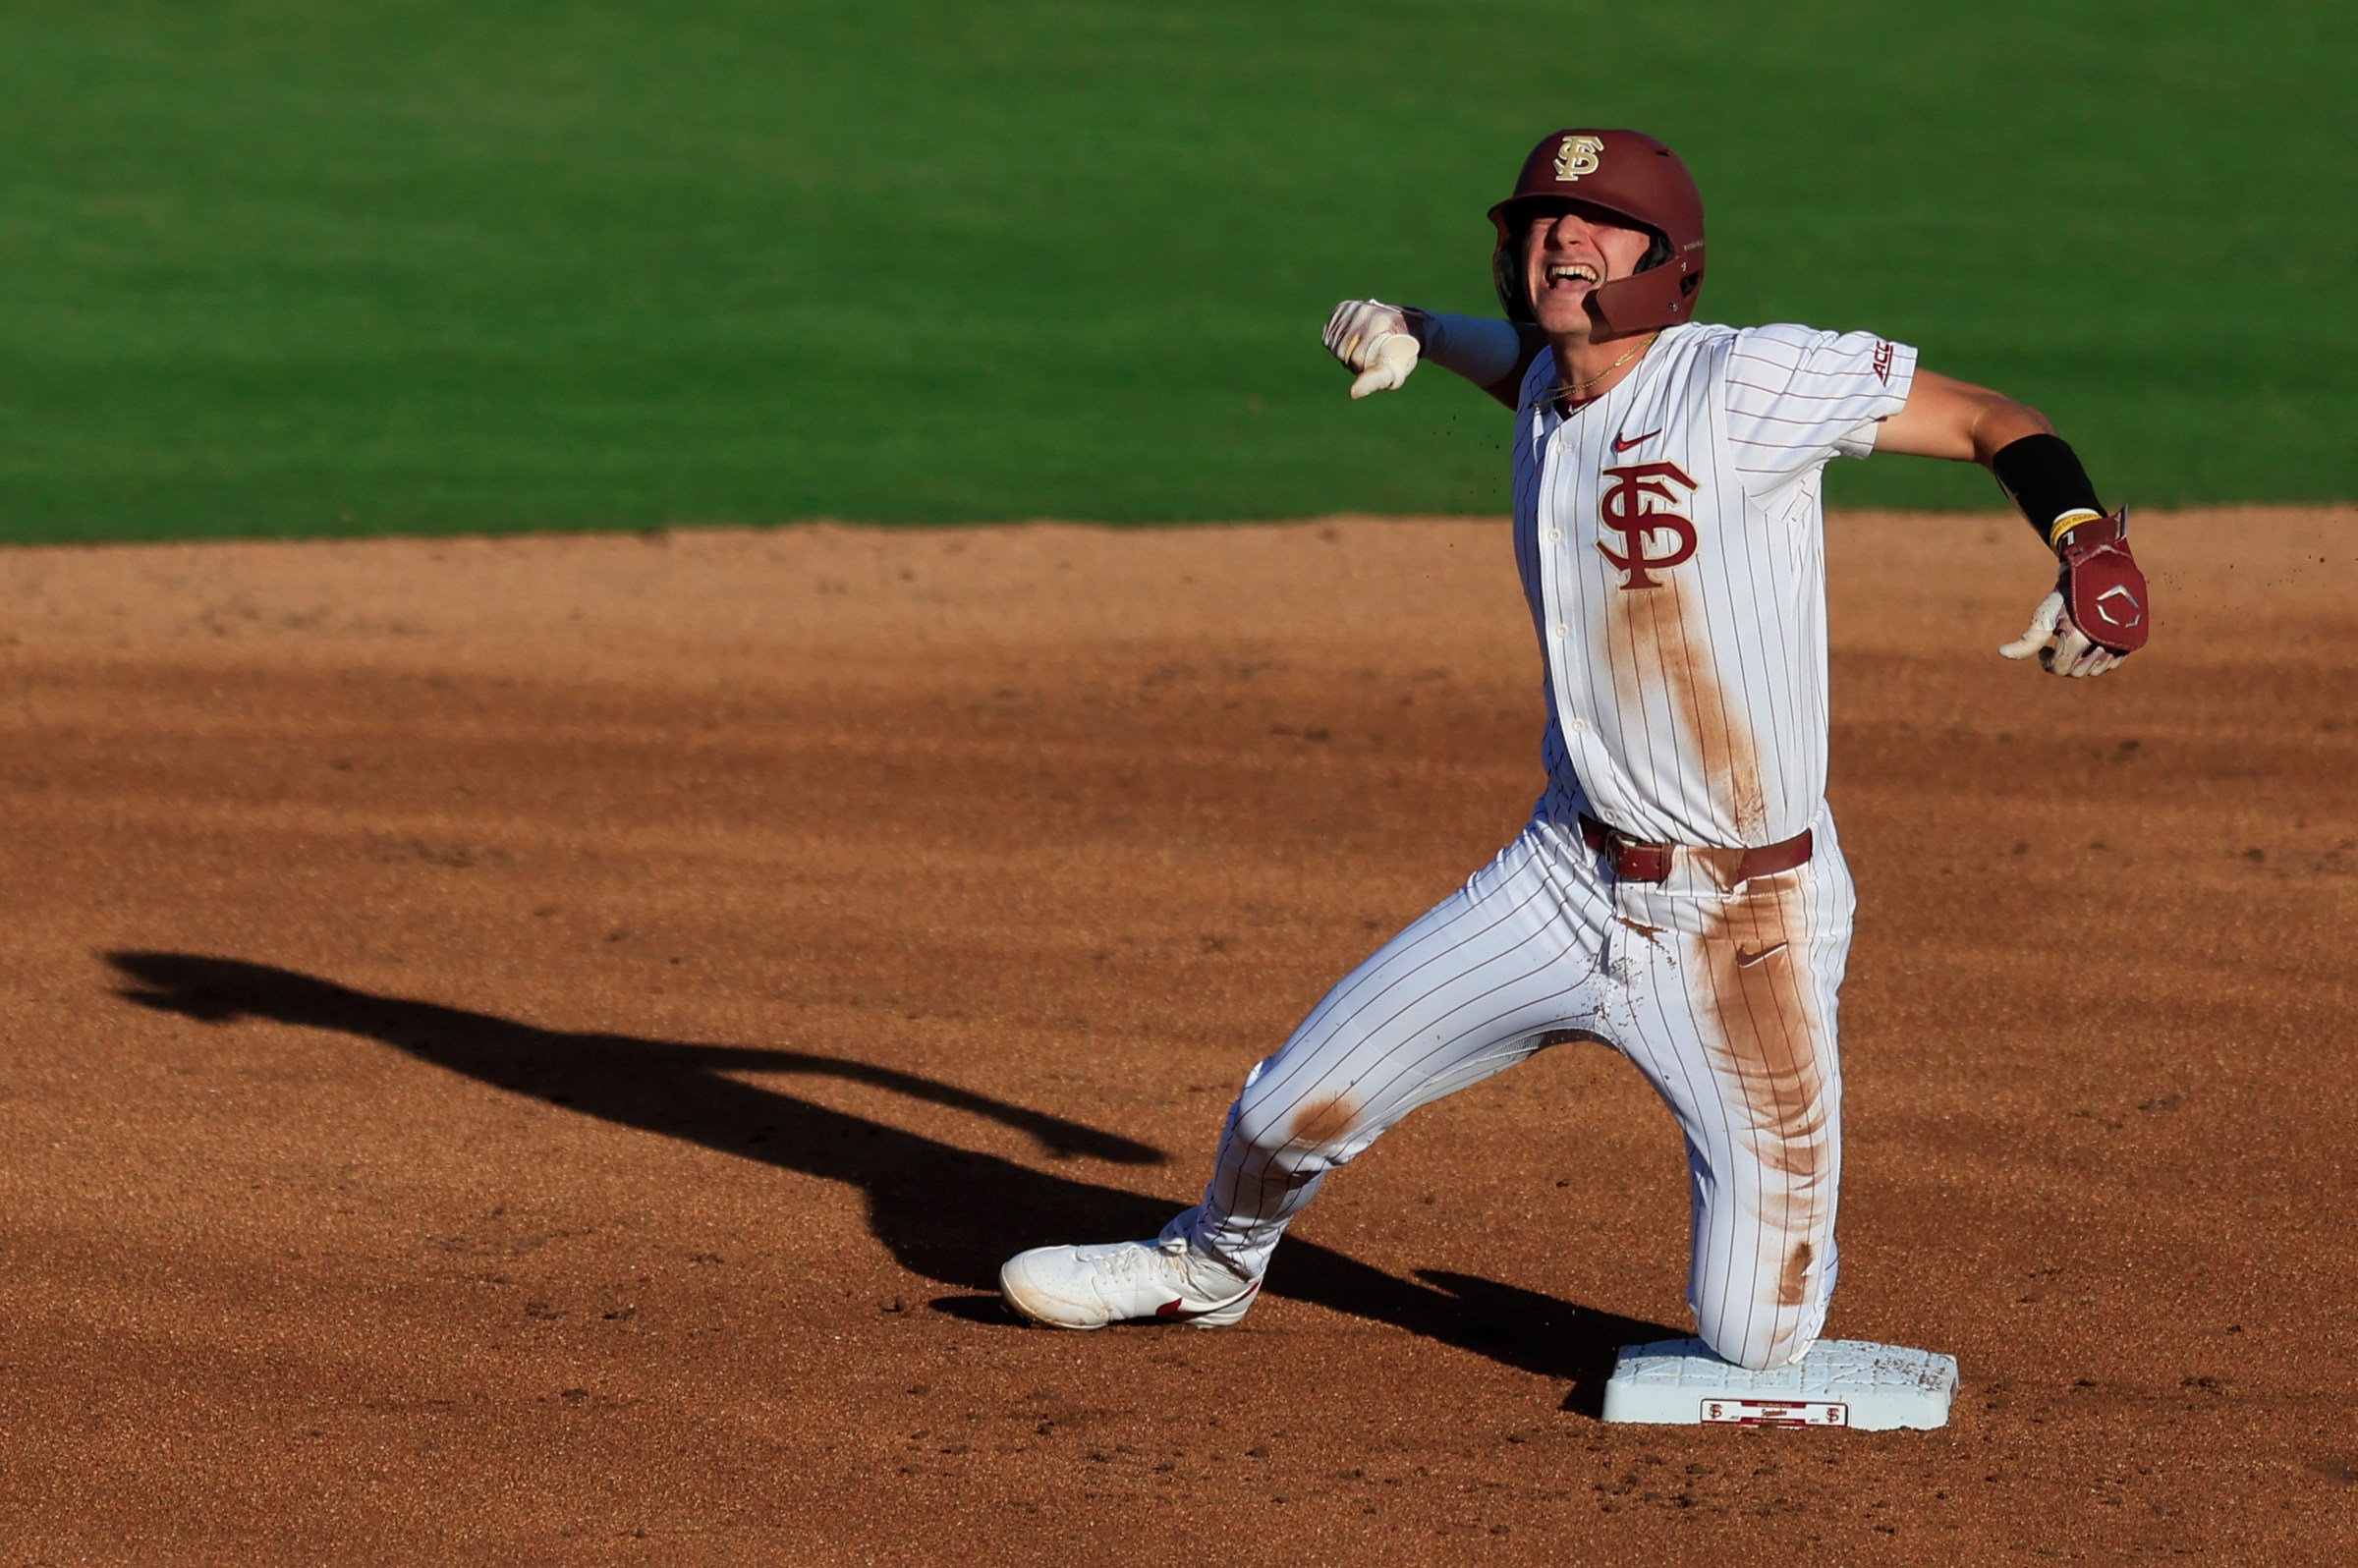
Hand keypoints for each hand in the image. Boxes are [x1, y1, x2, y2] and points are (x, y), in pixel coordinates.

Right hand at [1322, 299, 1420, 396]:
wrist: (1411, 326)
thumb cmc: (1404, 354)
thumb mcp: (1394, 371)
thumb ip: (1375, 381)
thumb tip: (1353, 393)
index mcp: (1380, 324)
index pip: (1358, 358)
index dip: (1361, 371)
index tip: (1360, 385)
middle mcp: (1365, 313)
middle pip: (1342, 352)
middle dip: (1352, 363)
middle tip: (1368, 360)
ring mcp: (1354, 308)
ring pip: (1334, 344)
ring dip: (1344, 353)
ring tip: (1361, 350)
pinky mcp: (1345, 307)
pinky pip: (1329, 334)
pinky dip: (1335, 342)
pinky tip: (1349, 342)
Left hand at [1998, 590, 2121, 677]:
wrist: (2098, 572)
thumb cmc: (2067, 594)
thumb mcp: (2044, 615)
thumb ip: (2027, 640)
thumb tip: (2002, 654)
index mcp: (2079, 637)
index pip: (2059, 669)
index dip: (2046, 661)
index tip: (2043, 648)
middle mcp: (2102, 642)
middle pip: (2076, 672)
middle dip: (2062, 662)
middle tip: (2056, 645)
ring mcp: (2120, 642)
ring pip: (2095, 670)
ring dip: (2080, 661)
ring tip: (2073, 642)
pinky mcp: (2131, 640)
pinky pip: (2111, 663)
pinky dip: (2098, 659)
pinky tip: (2089, 644)